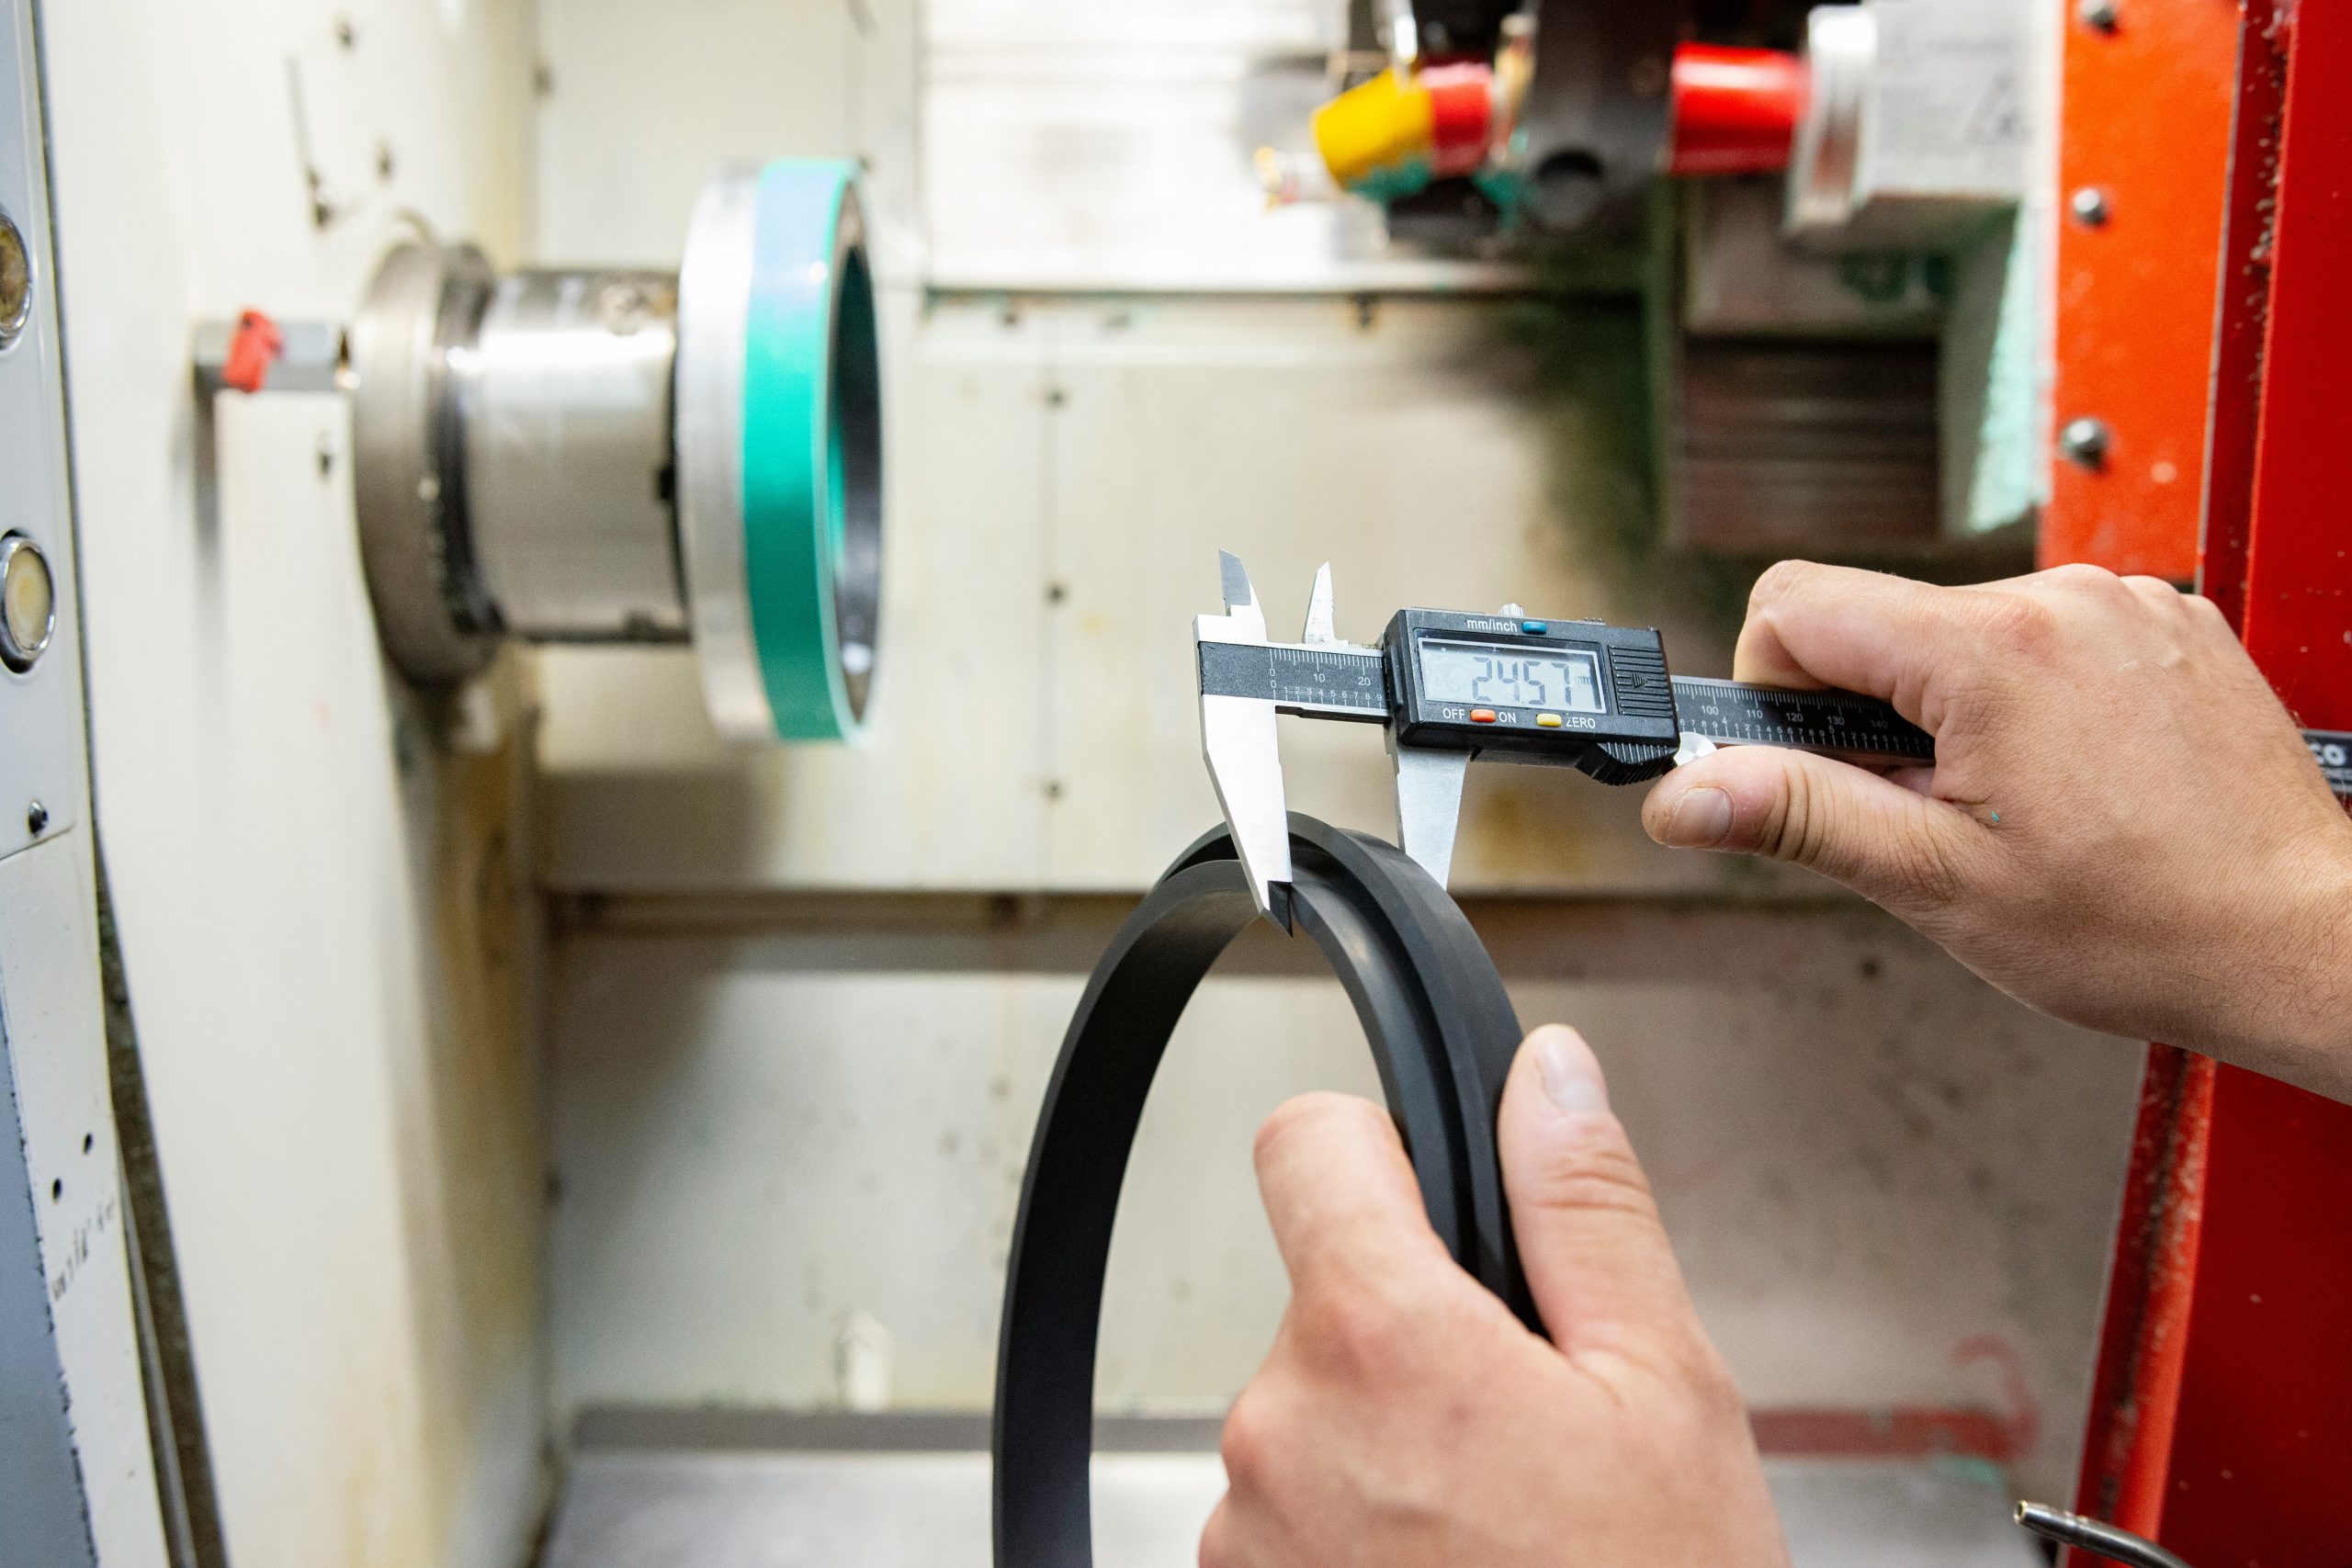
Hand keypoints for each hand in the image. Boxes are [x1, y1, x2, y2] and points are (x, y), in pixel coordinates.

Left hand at [1200, 1027, 1785, 1567]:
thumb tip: (1545, 1073)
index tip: (1430, 1199)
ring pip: (1310, 1419)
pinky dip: (1355, 1536)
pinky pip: (1287, 1521)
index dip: (1374, 1149)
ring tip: (1499, 1533)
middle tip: (1529, 1436)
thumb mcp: (1668, 1396)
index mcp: (1384, 1342)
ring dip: (1386, 1450)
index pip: (1304, 1144)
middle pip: (1324, 1299)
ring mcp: (1248, 1536)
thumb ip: (1587, 1211)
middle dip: (1416, 1338)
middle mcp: (1281, 1430)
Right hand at [1642, 562, 2351, 1095]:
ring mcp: (2123, 606)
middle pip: (1880, 621)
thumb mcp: (1938, 883)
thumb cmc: (2147, 925)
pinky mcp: (2164, 624)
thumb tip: (1685, 794)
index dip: (1773, 687)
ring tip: (2014, 803)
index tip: (1809, 761)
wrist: (2303, 941)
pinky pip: (2042, 636)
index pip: (1797, 603)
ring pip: (1959, 631)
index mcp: (1993, 651)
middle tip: (1929, 813)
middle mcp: (2061, 601)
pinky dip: (2027, 699)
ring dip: (1952, 710)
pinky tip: (2069, 777)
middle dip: (1871, 716)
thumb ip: (1798, 817)